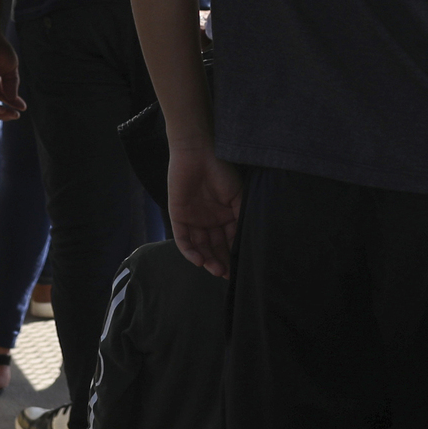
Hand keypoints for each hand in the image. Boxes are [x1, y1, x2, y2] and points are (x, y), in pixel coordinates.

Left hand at [168, 142, 245, 277]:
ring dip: (207, 260)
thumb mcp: (238, 196)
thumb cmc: (220, 170)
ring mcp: (193, 220)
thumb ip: (241, 218)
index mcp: (225, 216)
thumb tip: (249, 241)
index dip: (235, 256)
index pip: (230, 241)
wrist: (197, 152)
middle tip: (228, 275)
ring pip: (200, 247)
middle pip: (215, 247)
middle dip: (221, 262)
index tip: (241, 269)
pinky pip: (183, 240)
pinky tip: (199, 261)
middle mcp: (209, 220)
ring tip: (216, 270)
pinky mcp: (178, 217)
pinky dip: (190, 252)